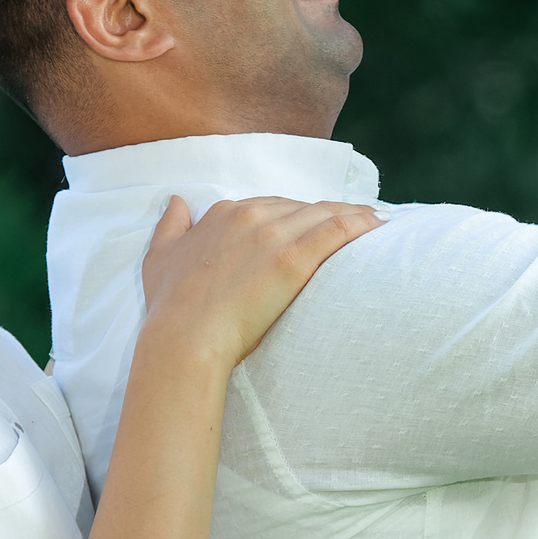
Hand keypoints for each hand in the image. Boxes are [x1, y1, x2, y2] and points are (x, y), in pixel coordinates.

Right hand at [138, 195, 380, 372]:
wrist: (185, 337)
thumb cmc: (171, 305)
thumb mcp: (160, 257)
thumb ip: (170, 226)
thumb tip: (177, 201)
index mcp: (223, 214)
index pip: (270, 205)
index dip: (294, 214)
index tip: (312, 222)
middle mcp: (250, 216)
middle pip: (300, 207)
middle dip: (328, 212)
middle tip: (355, 221)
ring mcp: (273, 235)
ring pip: (324, 213)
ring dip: (354, 213)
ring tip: (375, 221)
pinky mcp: (293, 258)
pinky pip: (336, 230)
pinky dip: (360, 223)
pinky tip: (378, 225)